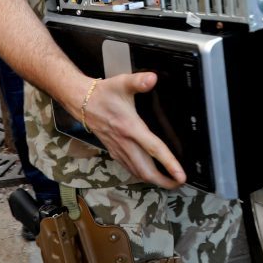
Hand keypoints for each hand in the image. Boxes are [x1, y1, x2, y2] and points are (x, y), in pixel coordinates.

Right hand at [81, 72, 185, 189]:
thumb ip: (139, 81)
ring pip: (137, 172)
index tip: (181, 175)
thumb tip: (152, 78)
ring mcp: (118, 149)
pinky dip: (141, 175)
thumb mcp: (122, 83)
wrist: (81, 102)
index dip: (169, 164)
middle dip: (164, 181)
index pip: (154, 149)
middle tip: (179, 183)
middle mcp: (125, 142)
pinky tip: (149, 174)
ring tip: (169, 182)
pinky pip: (129, 168)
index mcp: (130, 128)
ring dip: (153, 180)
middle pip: (146, 170)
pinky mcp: (114, 151)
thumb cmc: (103, 94)